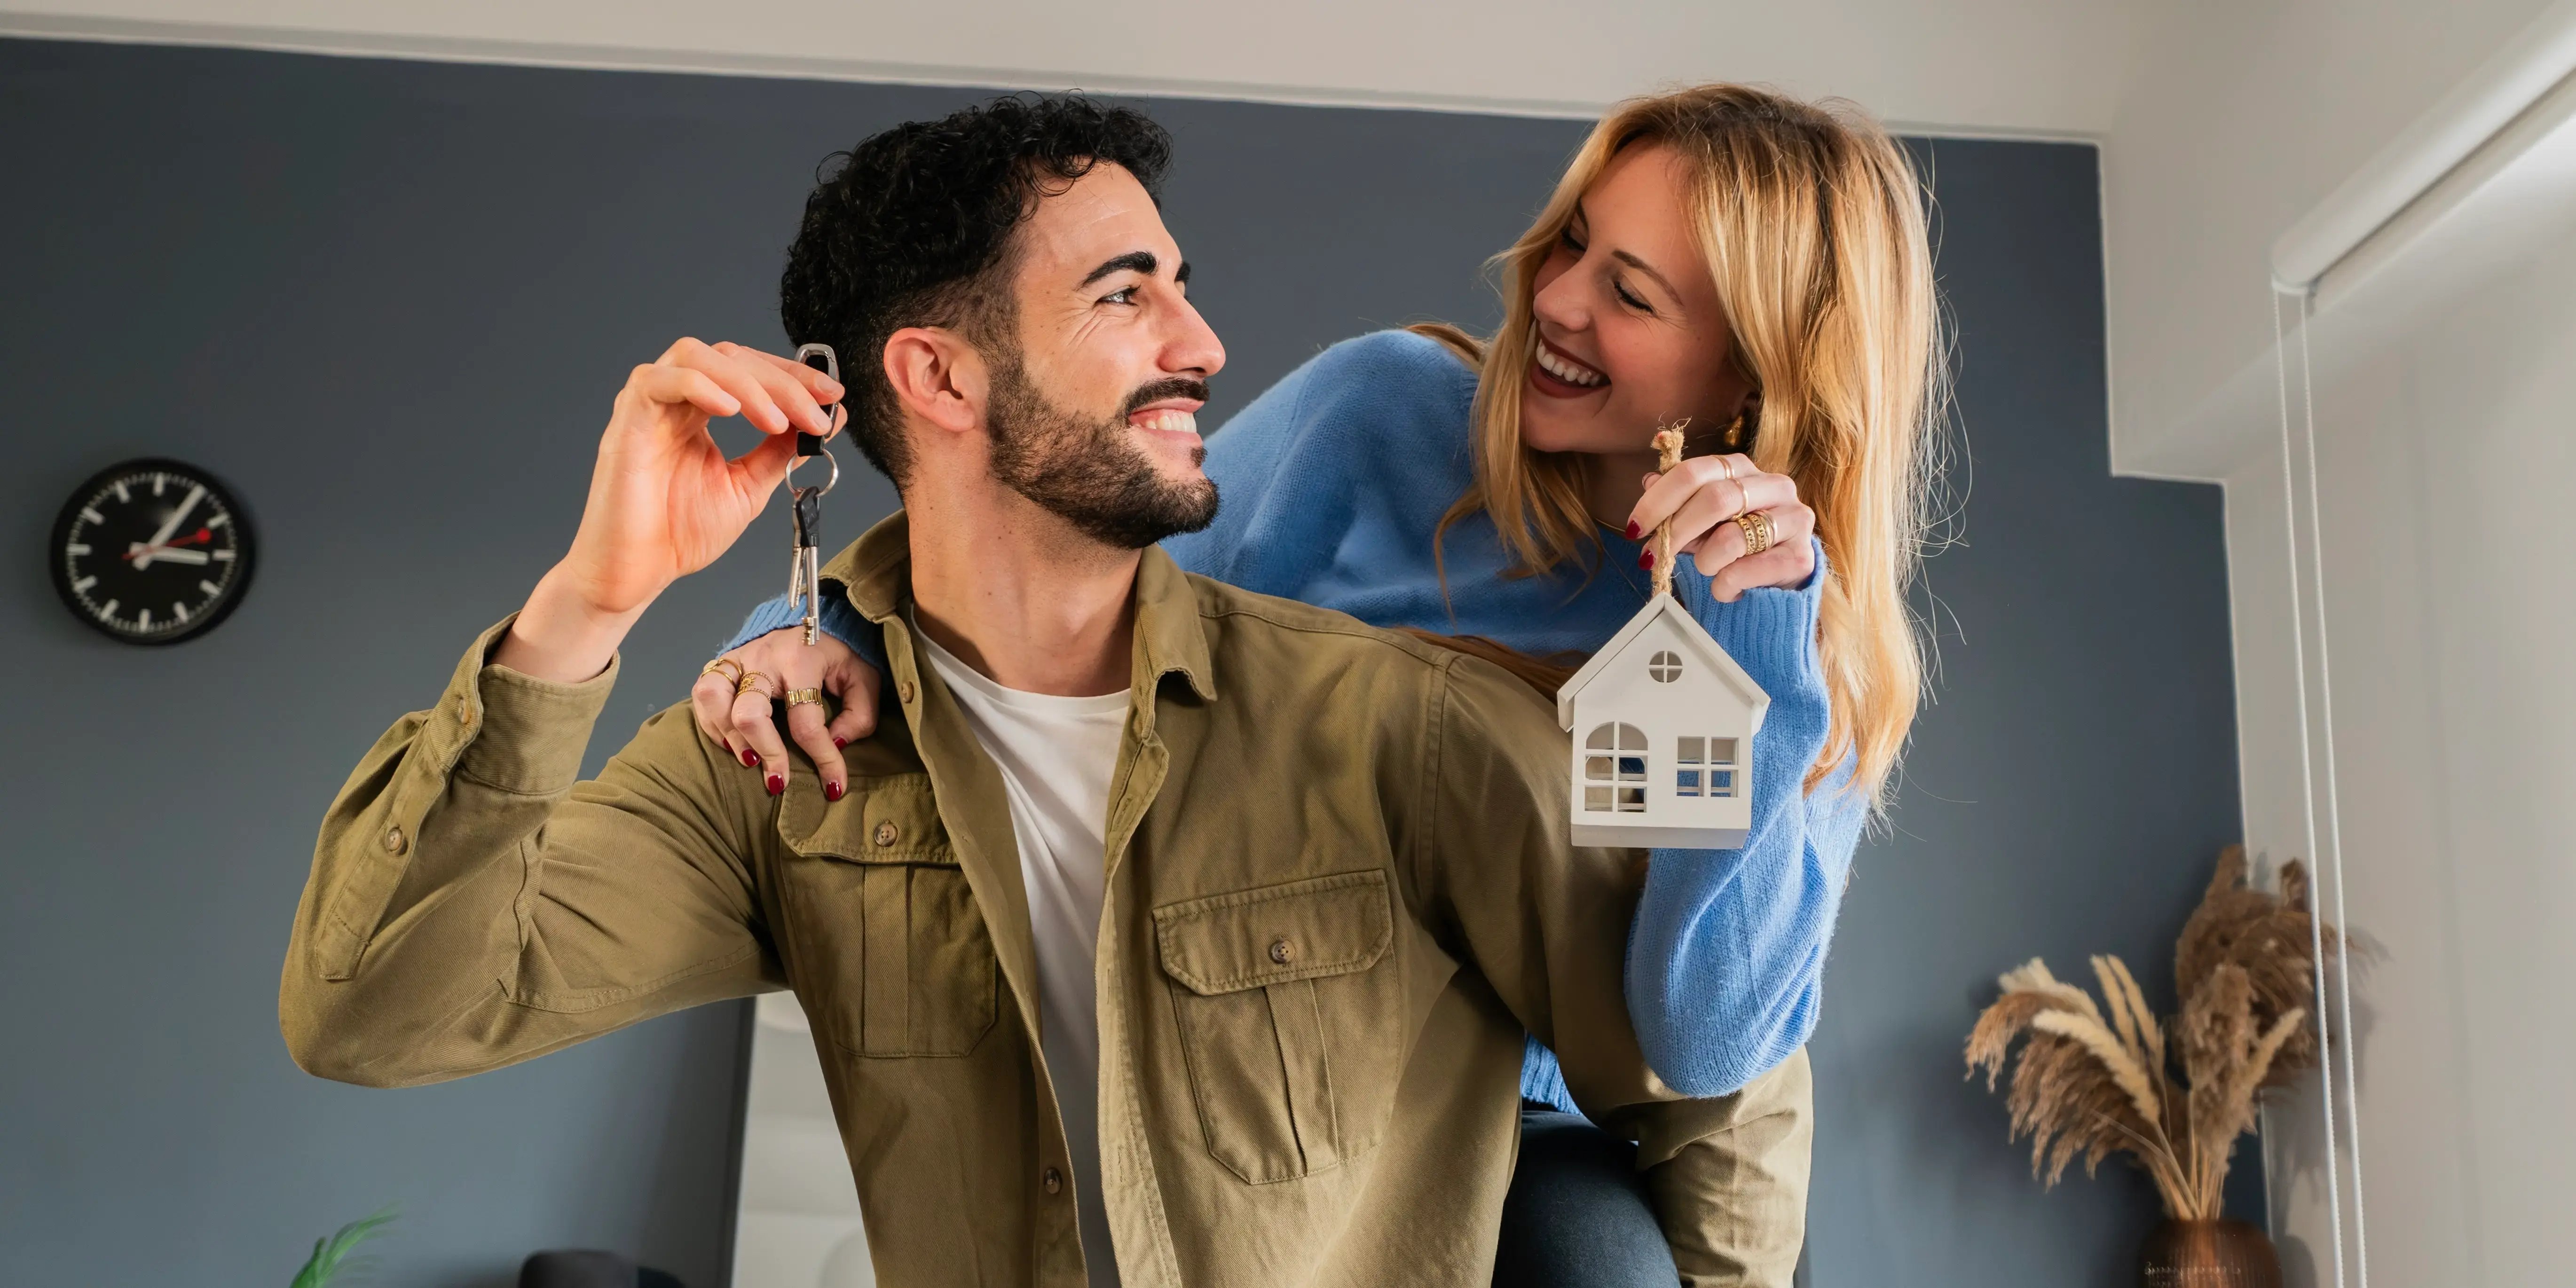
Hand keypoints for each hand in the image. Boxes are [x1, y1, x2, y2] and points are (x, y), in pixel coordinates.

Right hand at [496, 340, 842, 681]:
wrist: (637, 573)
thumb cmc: (679, 533)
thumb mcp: (748, 486)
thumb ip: (780, 452)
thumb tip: (828, 420)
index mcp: (701, 410)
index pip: (749, 368)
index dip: (793, 376)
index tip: (832, 398)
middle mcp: (674, 400)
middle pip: (730, 356)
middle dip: (781, 380)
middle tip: (816, 413)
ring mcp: (648, 406)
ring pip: (696, 357)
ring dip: (747, 383)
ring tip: (777, 422)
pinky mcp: (627, 421)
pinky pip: (659, 382)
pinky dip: (701, 386)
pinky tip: (732, 411)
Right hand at [692, 627, 880, 797]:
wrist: (814, 621)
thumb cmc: (837, 656)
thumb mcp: (863, 678)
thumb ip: (860, 713)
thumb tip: (836, 744)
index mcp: (803, 660)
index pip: (806, 721)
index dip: (822, 758)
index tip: (834, 786)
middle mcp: (765, 657)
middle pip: (749, 713)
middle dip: (765, 752)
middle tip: (779, 779)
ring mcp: (739, 658)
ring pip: (713, 699)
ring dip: (729, 737)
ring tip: (750, 760)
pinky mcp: (723, 663)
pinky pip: (702, 695)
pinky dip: (712, 725)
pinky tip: (732, 743)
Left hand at [1625, 453, 1817, 602]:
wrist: (1779, 578)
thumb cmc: (1734, 543)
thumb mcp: (1701, 520)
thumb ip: (1678, 500)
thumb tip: (1649, 482)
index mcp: (1744, 469)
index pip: (1694, 472)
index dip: (1658, 501)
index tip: (1634, 528)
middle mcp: (1775, 486)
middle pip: (1714, 500)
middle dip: (1675, 532)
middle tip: (1652, 558)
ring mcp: (1794, 519)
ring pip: (1731, 538)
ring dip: (1705, 562)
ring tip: (1708, 570)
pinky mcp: (1800, 557)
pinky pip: (1745, 572)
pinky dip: (1724, 586)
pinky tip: (1727, 588)